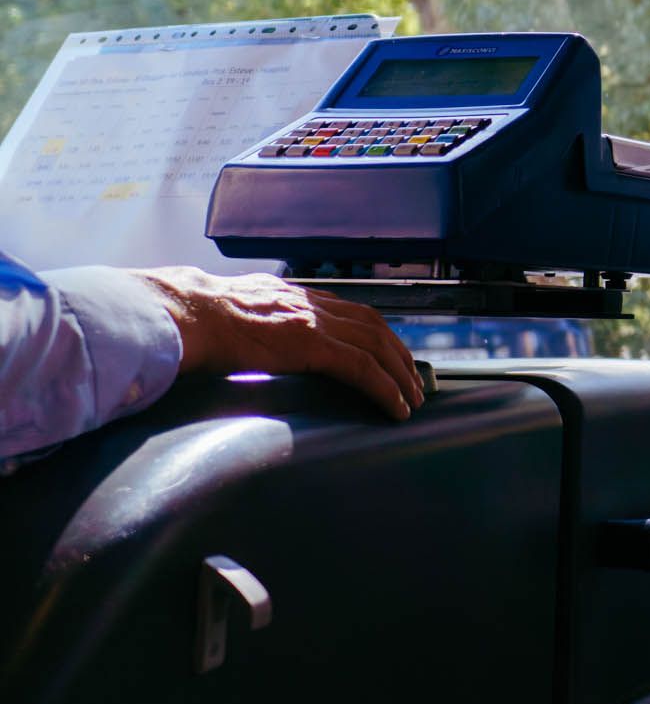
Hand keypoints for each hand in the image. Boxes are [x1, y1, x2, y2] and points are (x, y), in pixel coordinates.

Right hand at [139, 268, 423, 419]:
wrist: (183, 314)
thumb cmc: (194, 319)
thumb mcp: (235, 311)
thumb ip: (255, 322)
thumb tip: (251, 339)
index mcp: (294, 295)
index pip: (350, 311)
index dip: (377, 333)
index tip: (390, 353)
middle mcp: (311, 303)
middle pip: (373, 326)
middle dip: (399, 355)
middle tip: (413, 381)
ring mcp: (314, 322)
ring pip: (377, 347)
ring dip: (400, 375)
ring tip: (411, 400)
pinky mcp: (311, 344)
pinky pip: (362, 368)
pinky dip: (385, 388)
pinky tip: (395, 408)